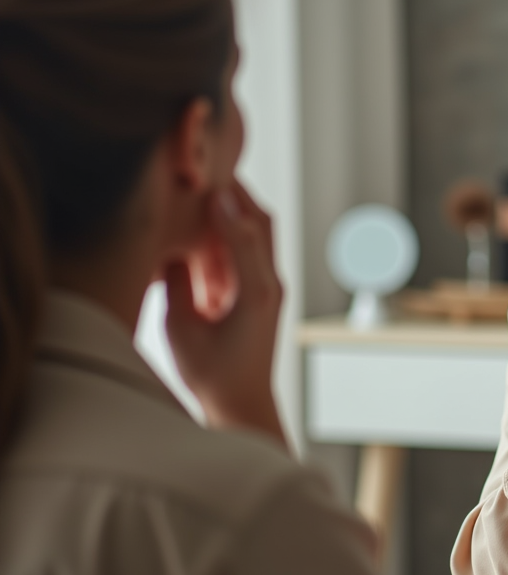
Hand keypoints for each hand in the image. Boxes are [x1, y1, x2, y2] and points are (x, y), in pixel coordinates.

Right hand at [164, 180, 286, 444]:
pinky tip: (212, 217)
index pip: (244, 233)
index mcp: (255, 292)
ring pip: (261, 232)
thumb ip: (176, 285)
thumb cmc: (211, 374)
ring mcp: (271, 287)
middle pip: (260, 223)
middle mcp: (269, 284)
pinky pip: (254, 249)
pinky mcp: (264, 292)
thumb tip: (169, 246)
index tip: (204, 181)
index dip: (224, 204)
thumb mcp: (181, 329)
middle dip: (236, 194)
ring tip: (209, 184)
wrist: (242, 404)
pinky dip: (236, 228)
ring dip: (238, 208)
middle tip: (207, 169)